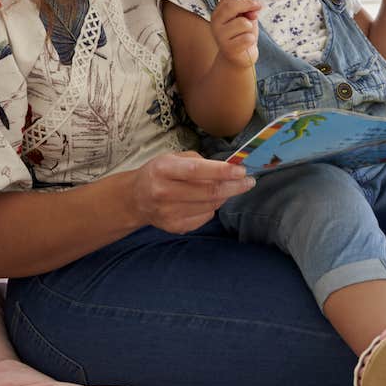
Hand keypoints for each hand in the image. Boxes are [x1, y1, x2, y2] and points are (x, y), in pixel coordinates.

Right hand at [128, 151, 254, 232]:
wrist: (136, 198)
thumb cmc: (160, 173)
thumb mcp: (173, 158)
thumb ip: (199, 161)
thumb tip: (229, 168)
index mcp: (163, 169)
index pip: (197, 171)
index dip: (222, 171)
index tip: (241, 170)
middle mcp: (163, 192)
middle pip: (208, 192)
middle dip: (234, 186)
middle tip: (249, 181)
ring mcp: (169, 213)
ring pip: (210, 206)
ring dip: (225, 196)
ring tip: (229, 188)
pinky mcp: (175, 227)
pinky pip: (205, 217)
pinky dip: (213, 208)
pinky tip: (208, 200)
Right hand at [211, 0, 260, 68]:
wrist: (240, 57)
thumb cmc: (243, 34)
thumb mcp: (246, 17)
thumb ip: (247, 10)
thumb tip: (254, 10)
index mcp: (217, 14)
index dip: (246, 1)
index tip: (256, 6)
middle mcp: (215, 24)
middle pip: (231, 7)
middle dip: (248, 8)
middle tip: (255, 16)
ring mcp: (219, 37)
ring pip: (243, 23)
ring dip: (250, 29)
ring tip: (245, 35)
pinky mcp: (227, 49)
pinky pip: (247, 38)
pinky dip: (251, 40)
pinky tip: (245, 45)